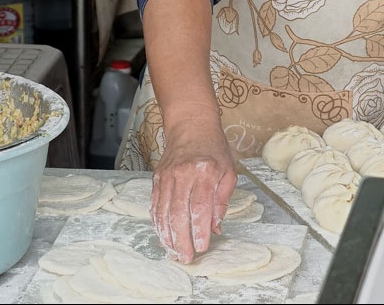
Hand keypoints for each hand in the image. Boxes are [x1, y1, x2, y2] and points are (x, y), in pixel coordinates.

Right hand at [150, 121, 236, 263]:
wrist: (190, 125)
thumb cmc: (213, 148)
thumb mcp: (228, 171)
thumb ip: (222, 200)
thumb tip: (215, 227)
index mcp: (205, 172)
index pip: (200, 206)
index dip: (199, 230)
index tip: (201, 247)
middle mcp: (183, 174)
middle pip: (178, 212)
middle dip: (181, 239)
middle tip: (185, 258)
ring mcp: (167, 176)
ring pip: (163, 211)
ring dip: (167, 235)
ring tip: (173, 252)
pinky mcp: (157, 178)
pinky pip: (155, 204)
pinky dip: (157, 222)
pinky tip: (162, 236)